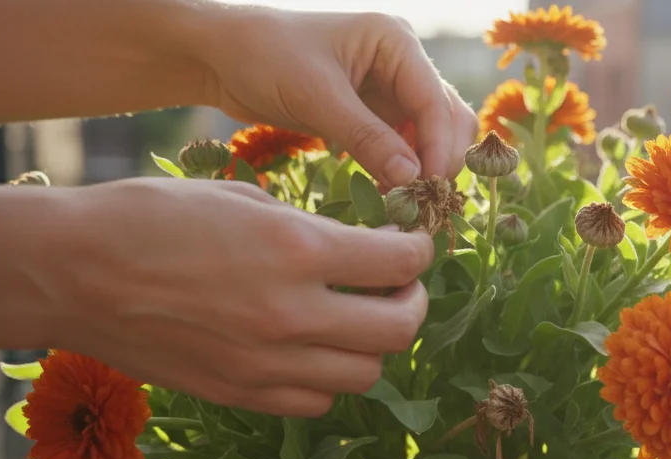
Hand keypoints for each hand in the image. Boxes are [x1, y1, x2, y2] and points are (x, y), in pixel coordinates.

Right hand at [48, 178, 431, 416]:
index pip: (400, 263)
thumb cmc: (148, 218)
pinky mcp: (242, 395)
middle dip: (413, 303)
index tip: (412, 245)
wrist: (70, 273)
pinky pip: (318, 401)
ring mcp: (268, 363)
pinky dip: (330, 379)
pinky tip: (315, 351)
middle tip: (402, 288)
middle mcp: (292, 314)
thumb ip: (308, 228)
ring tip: (359, 321)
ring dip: (375, 347)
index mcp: (296, 250)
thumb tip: (357, 246)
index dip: (419, 252)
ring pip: (366, 375)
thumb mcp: (240, 197)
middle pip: (400, 330)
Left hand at [199, 6, 478, 186]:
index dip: (438, 148)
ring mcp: (392, 89)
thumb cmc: (264, 57)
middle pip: (448, 118)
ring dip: (424, 170)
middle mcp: (403, 63)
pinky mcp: (376, 114)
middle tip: (423, 204)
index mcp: (396, 41)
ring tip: (406, 205)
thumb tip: (412, 180)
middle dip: (440, 160)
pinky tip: (388, 195)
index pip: (435, 101)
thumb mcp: (316, 97)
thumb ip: (367, 137)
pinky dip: (402, 172)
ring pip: (431, 136)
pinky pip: (404, 147)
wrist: (222, 56)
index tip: (426, 191)